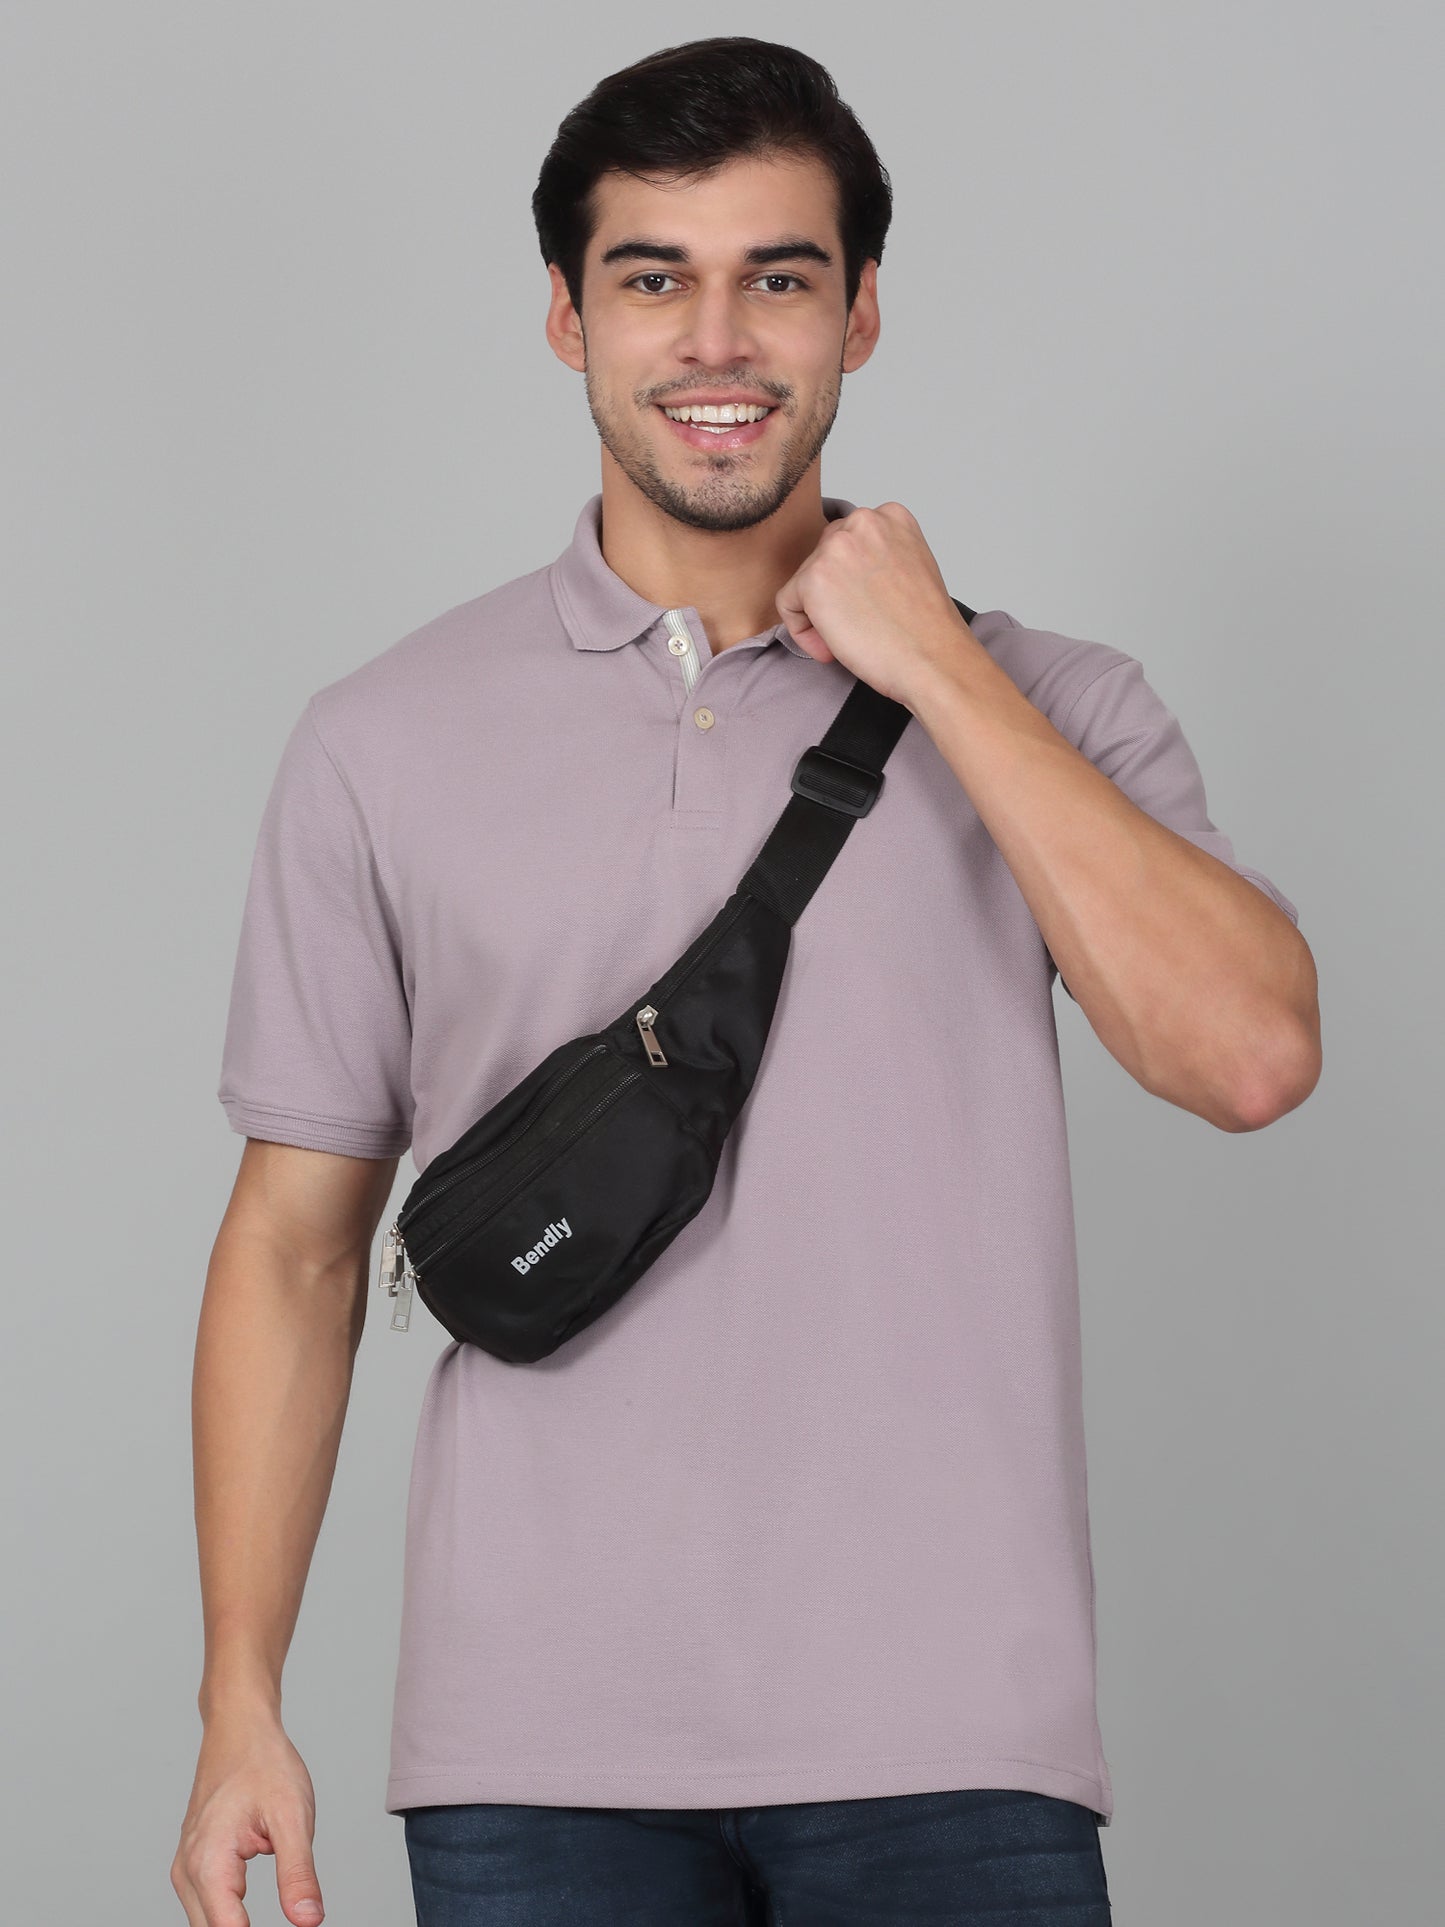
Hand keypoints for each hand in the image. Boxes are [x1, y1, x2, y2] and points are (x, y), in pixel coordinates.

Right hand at [171, 1710, 324, 1925]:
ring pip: (207, 1922)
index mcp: (208, 1863)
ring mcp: (187, 1867)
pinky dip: (229, 1913)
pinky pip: (208, 1903)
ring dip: (235, 1926)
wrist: (239, 1728)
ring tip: (282, 1907)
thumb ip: (298, 1874)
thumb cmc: (263, 1763)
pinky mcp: (195, 1862)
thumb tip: (308, 1921)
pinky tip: (250, 1911)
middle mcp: (188, 1871)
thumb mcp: (293, 1816)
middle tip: (295, 1918)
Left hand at [774, 501, 977, 706]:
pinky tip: (832, 647)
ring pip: (804, 582)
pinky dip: (803, 632)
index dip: (851, 582)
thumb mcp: (911, 569)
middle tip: (859, 626)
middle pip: (822, 559)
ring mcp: (836, 548)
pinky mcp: (813, 579)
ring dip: (820, 615)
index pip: (848, 542)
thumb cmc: (926, 629)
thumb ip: (878, 558)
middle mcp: (862, 522)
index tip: (869, 607)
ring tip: (851, 637)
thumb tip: (844, 576)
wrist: (933, 659)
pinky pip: (788, 605)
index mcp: (891, 516)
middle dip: (833, 596)